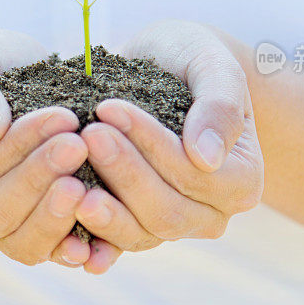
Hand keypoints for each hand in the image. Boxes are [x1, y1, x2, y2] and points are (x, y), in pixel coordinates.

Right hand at [0, 29, 93, 268]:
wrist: (13, 91)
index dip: (18, 146)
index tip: (63, 117)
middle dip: (40, 179)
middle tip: (80, 146)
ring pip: (21, 243)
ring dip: (57, 216)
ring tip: (88, 184)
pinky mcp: (28, 241)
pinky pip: (48, 255)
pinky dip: (74, 249)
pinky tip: (97, 238)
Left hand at [74, 20, 263, 256]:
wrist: (163, 68)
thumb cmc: (191, 60)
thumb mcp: (212, 64)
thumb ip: (218, 104)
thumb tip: (206, 158)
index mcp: (241, 179)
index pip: (193, 173)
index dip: (151, 145)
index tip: (110, 108)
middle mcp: (211, 213)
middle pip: (165, 211)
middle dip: (123, 173)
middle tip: (87, 136)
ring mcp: (172, 225)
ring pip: (138, 234)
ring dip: (103, 210)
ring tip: (68, 181)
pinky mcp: (136, 227)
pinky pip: (113, 245)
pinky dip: (89, 243)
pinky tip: (62, 236)